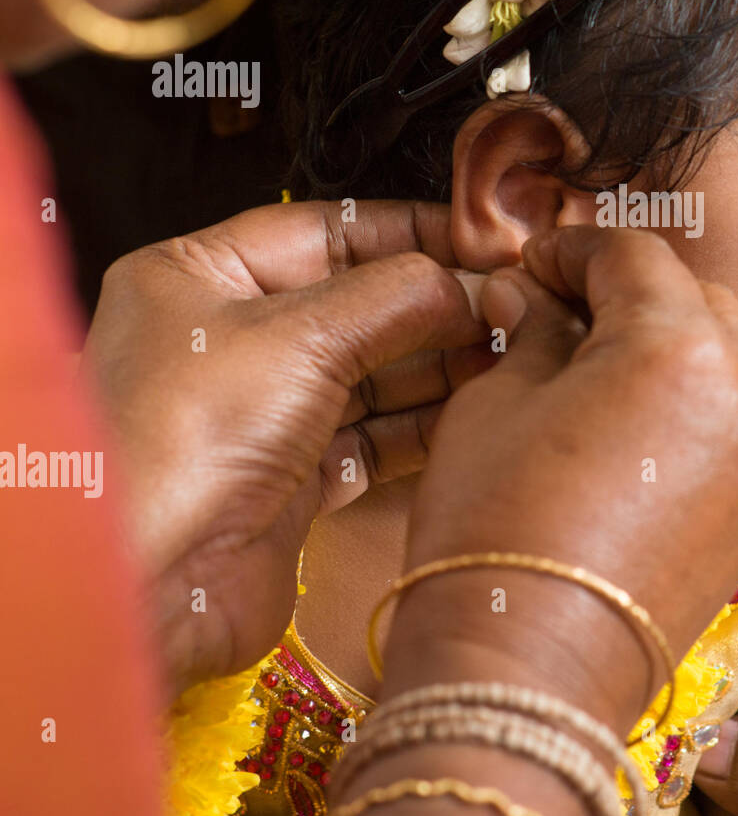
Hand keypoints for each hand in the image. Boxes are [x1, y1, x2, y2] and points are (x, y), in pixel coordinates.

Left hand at [82, 199, 489, 693]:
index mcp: (202, 275)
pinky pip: (377, 435)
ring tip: (510, 352)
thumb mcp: (299, 335)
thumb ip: (397, 296)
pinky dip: (425, 423)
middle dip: (438, 304)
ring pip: (376, 371)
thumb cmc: (183, 440)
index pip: (330, 230)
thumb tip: (470, 283)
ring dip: (442, 364)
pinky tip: (476, 407)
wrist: (145, 584)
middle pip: (361, 302)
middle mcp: (232, 337)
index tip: (487, 240)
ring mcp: (265, 409)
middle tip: (513, 303)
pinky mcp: (294, 477)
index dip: (413, 231)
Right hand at [381, 226, 737, 734]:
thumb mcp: (496, 405)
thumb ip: (534, 334)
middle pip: (693, 299)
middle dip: (628, 293)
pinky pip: (734, 421)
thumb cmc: (496, 530)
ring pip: (726, 358)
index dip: (572, 250)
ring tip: (596, 370)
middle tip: (561, 312)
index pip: (632, 255)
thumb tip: (535, 299)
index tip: (532, 269)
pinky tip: (630, 427)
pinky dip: (691, 404)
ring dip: (667, 346)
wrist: (529, 674)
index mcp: (679, 345)